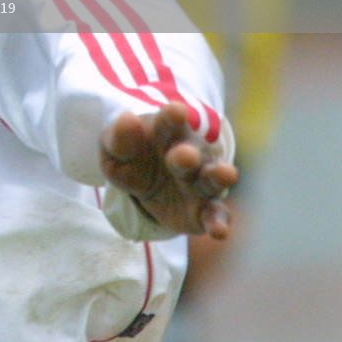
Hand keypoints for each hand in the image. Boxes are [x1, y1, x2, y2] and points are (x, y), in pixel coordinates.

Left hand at [99, 101, 237, 238]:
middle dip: (188, 154)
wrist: (144, 184)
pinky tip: (219, 231)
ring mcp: (199, 181)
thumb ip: (119, 136)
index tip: (176, 110)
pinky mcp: (204, 210)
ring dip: (218, 177)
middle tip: (185, 154)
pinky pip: (216, 214)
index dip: (172, 116)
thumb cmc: (131, 156)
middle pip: (191, 151)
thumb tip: (127, 118)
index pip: (169, 121)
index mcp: (166, 132)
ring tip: (227, 174)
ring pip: (212, 179)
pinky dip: (219, 222)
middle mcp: (189, 153)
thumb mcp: (114, 147)